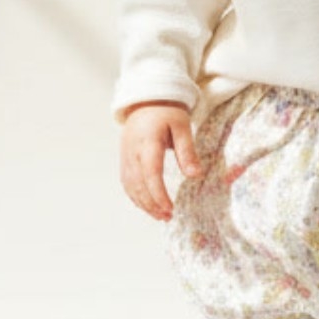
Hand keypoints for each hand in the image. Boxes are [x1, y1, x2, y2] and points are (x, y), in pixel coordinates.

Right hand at [119, 101, 204, 221]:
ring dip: (143, 203)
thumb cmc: (167, 113)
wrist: (146, 101)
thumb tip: (194, 175)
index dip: (158, 194)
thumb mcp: (182, 127)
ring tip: (159, 216)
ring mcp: (125, 156)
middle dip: (152, 204)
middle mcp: (132, 151)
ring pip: (130, 186)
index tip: (170, 208)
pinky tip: (146, 205)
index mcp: (148, 141)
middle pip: (138, 184)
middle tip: (167, 217)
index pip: (151, 173)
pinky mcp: (124, 159)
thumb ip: (187, 151)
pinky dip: (135, 196)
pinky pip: (126, 182)